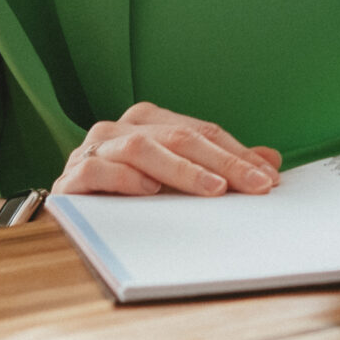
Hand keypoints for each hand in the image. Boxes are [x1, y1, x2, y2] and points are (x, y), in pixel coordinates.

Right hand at [50, 101, 282, 196]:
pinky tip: (148, 191)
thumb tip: (271, 161)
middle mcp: (121, 128)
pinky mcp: (70, 176)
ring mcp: (94, 149)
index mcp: (149, 122)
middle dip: (223, 162)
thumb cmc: (126, 195)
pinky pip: (97, 170)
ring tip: (212, 188)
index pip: (203, 132)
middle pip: (179, 137)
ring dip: (181, 169)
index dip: (238, 154)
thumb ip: (220, 168)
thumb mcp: (178, 181)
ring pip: (141, 147)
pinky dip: (124, 178)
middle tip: (254, 185)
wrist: (68, 217)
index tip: (269, 178)